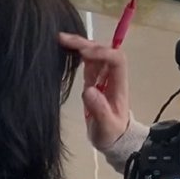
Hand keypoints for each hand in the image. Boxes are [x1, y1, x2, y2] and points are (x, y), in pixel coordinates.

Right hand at [59, 32, 129, 148]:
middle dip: (86, 44)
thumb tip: (89, 90)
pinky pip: (87, 62)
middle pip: (104, 52)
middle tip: (63, 39)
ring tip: (60, 39)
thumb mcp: (106, 126)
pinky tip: (64, 48)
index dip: (102, 53)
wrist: (113, 139)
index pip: (117, 60)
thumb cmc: (112, 133)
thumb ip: (100, 110)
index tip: (84, 54)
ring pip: (95, 54)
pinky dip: (77, 53)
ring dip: (80, 45)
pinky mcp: (93, 80)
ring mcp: (103, 77)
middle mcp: (112, 77)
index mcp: (119, 85)